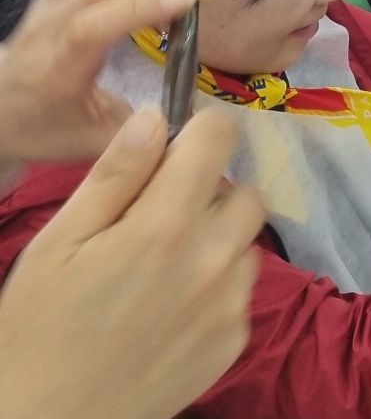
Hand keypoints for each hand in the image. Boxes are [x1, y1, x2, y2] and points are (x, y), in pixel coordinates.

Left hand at [0, 0, 222, 168]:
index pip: (90, 27)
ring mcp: (44, 0)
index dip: (142, 6)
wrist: (1, 110)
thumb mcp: (97, 143)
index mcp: (54, 73)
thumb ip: (144, 133)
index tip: (194, 0)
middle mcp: (45, 27)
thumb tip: (199, 120)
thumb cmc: (51, 126)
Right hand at [0, 106, 263, 418]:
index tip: (175, 149)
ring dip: (217, 242)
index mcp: (165, 227)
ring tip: (161, 270)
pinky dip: (217, 288)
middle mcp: (212, 261)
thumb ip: (115, 175)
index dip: (197, 134)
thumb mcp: (58, 244)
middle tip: (159, 220)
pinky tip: (169, 310)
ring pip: (248, 242)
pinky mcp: (235, 341)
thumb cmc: (36, 331)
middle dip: (210, 194)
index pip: (219, 138)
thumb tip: (156, 117)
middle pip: (245, 192)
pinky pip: (242, 290)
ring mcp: (229, 304)